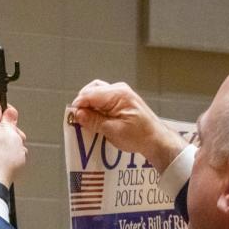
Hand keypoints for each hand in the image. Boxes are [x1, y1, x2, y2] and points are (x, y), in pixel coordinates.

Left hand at [0, 103, 26, 186]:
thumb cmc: (0, 164)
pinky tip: (1, 162)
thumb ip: (10, 121)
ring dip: (0, 144)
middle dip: (5, 132)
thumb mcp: (14, 136)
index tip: (14, 122)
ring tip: (10, 156)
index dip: (9, 115)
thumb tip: (9, 113)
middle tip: (16, 142)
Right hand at [71, 80, 185, 170]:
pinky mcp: (122, 100)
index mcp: (117, 94)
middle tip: (78, 119)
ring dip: (89, 105)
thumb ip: (94, 121)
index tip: (73, 118)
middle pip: (92, 90)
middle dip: (83, 103)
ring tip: (86, 120)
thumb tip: (77, 114)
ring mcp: (121, 93)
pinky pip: (103, 99)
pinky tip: (95, 119)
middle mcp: (118, 89)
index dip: (78, 105)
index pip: (89, 94)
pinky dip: (96, 107)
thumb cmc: (138, 136)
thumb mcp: (112, 130)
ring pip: (97, 93)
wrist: (156, 140)